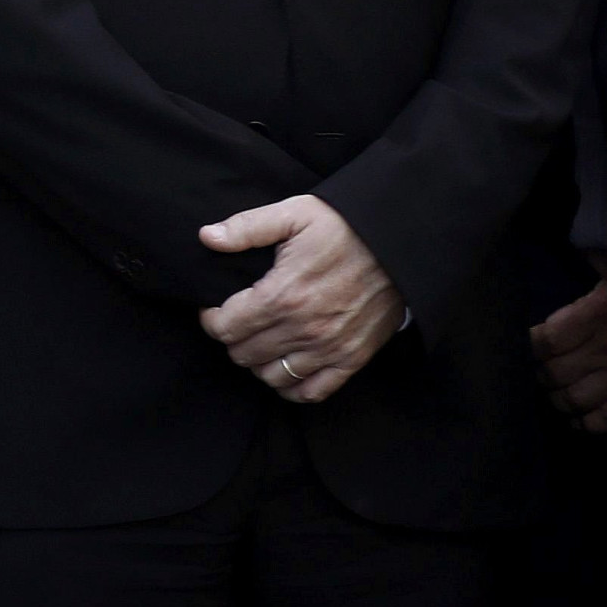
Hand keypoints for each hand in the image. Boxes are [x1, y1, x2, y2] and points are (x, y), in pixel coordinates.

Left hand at [198, 194, 406, 400]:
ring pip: (273, 376)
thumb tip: (207, 237)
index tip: (214, 309)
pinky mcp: (353, 359)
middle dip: (232, 339)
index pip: (225, 327)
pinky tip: (286, 368)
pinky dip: (293, 387)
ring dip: (258, 363)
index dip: (211, 320)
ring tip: (260, 342)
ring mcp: (330, 348)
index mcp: (282, 295)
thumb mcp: (292, 214)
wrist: (398, 246)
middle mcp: (304, 329)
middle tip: (237, 323)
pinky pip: (313, 392)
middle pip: (244, 354)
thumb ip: (246, 228)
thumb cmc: (343, 227)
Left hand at [529, 251, 606, 434]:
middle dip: (538, 376)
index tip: (523, 349)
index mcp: (584, 319)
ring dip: (559, 399)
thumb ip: (593, 255)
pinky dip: (590, 422)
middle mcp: (598, 353)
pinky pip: (606, 419)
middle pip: (549, 376)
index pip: (536, 344)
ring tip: (556, 393)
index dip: (524, 349)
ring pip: (571, 400)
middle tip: (538, 372)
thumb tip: (574, 243)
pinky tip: (581, 417)